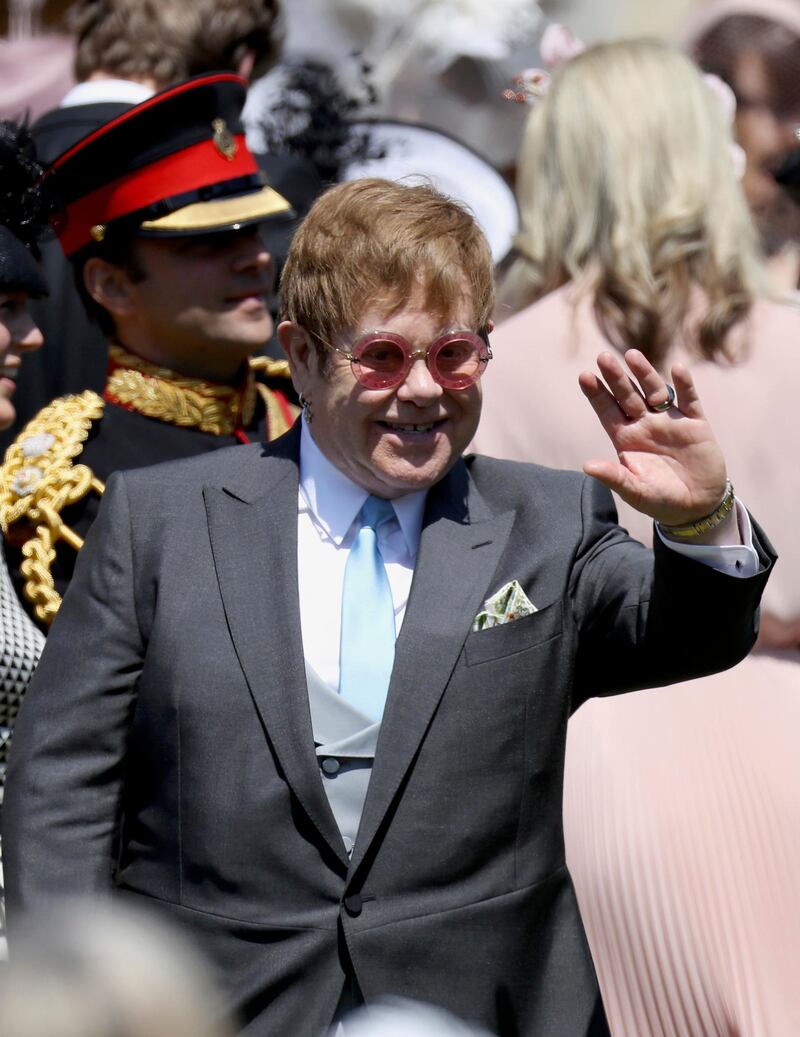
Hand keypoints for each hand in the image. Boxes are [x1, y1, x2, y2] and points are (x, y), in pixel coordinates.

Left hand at [578, 349, 727, 525]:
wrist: (696, 507)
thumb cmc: (659, 500)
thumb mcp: (635, 491)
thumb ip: (613, 477)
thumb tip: (587, 466)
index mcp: (626, 438)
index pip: (607, 410)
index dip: (596, 394)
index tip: (584, 376)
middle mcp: (645, 425)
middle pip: (627, 395)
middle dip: (616, 378)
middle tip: (603, 358)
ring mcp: (670, 422)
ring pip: (655, 391)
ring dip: (645, 374)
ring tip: (631, 355)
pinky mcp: (696, 424)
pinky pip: (689, 400)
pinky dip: (684, 385)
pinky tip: (677, 369)